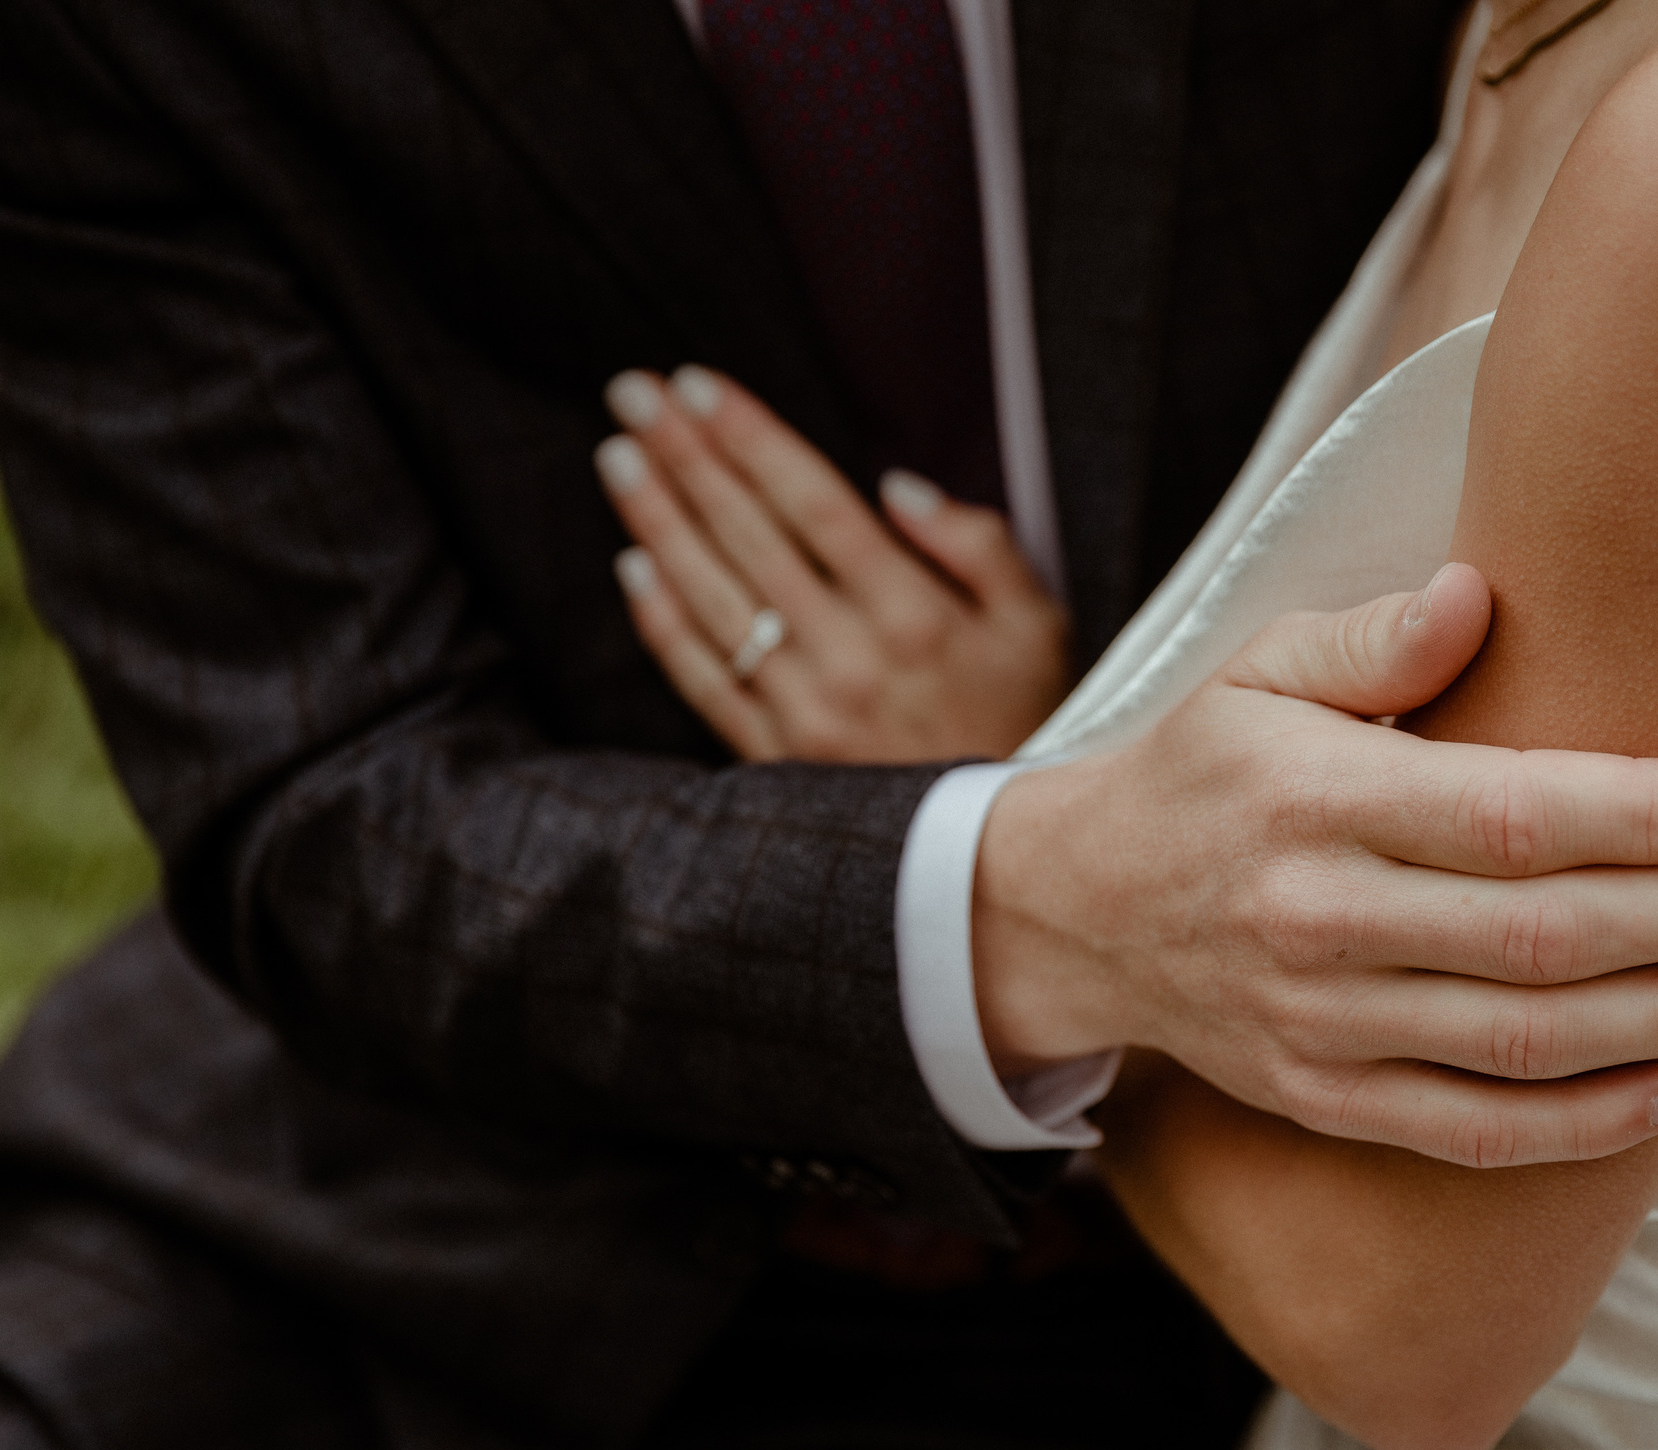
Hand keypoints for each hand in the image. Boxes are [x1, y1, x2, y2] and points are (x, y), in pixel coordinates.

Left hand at [597, 367, 1070, 762]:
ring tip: (618, 458)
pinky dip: (663, 624)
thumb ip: (979, 544)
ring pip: (714, 600)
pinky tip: (632, 568)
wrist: (1008, 857)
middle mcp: (851, 659)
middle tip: (633, 394)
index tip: (696, 384)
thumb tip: (895, 485)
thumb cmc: (1033, 721)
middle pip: (749, 537)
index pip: (812, 502)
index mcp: (915, 614)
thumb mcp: (1040, 626)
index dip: (749, 438)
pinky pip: (704, 683)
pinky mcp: (778, 760)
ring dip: (658, 522)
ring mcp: (806, 714)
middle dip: (686, 457)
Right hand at [974, 564, 1657, 1169]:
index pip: (1507, 817)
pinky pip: (1470, 1131)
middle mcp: (1317, 920)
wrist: (1078, 912)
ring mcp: (1320, 1025)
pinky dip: (1580, 1128)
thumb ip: (1372, 638)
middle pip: (1537, 938)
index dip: (1641, 818)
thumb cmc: (1205, 771)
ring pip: (1520, 1045)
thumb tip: (1478, 596)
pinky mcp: (1324, 1098)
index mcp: (1314, 798)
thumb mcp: (1258, 670)